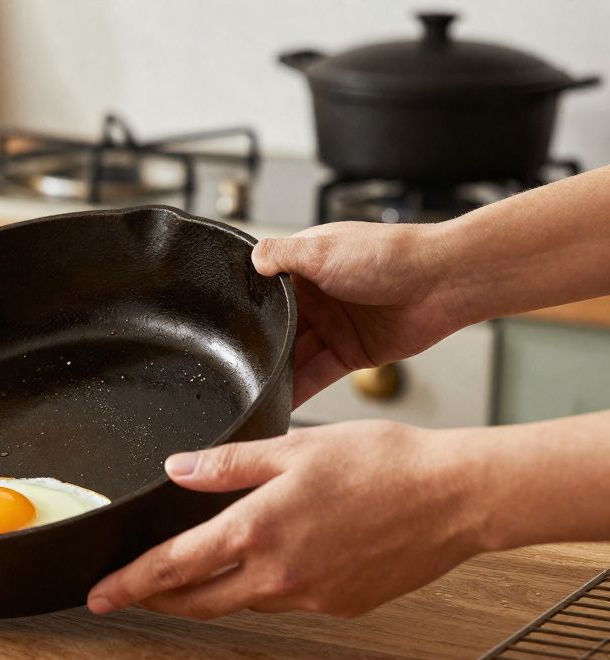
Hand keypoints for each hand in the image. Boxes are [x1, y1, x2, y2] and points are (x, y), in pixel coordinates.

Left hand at [86, 421, 488, 618]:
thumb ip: (228, 462)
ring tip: (196, 568)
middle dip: (156, 600)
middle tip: (128, 594)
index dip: (129, 583)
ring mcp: (310, 597)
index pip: (173, 567)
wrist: (455, 497)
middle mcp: (278, 574)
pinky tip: (272, 560)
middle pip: (197, 601)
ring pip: (241, 601)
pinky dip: (263, 586)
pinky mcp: (339, 606)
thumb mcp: (293, 448)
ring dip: (211, 590)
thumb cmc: (383, 463)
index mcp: (258, 530)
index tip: (99, 594)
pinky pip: (284, 601)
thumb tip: (178, 468)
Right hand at [253, 222, 467, 406]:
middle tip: (235, 369)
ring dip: (276, 373)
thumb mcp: (322, 248)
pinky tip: (279, 402)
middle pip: (277, 330)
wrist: (443, 282)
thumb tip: (251, 257)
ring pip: (294, 356)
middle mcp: (317, 298)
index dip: (248, 312)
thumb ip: (281, 253)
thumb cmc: (390, 255)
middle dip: (260, 348)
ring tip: (252, 390)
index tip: (225, 332)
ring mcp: (334, 327)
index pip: (266, 293)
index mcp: (306, 268)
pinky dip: (299, 390)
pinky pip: (317, 375)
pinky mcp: (352, 353)